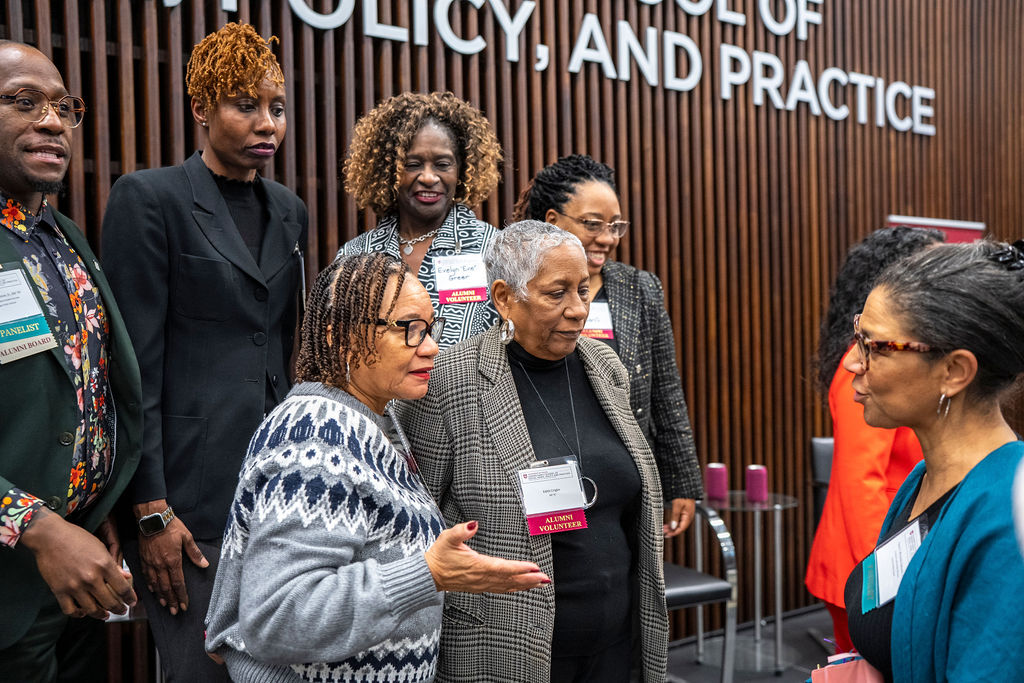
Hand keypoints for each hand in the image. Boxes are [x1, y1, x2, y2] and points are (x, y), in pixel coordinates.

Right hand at [19, 509, 136, 618]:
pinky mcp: (59, 591)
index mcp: (104, 565)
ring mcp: (75, 586)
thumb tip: (127, 577)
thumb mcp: (100, 547)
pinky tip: (83, 612)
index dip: (130, 598)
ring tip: (105, 615)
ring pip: (92, 609)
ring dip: (101, 614)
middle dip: (119, 609)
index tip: (132, 602)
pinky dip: (78, 614)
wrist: (50, 537)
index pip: (123, 588)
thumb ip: (113, 564)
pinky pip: (70, 610)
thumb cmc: (76, 538)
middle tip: (121, 610)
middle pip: (110, 602)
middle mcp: (91, 578)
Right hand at [134, 500, 207, 614]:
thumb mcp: (187, 537)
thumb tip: (205, 565)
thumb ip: (195, 553)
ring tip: (165, 605)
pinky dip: (150, 585)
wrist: (152, 518)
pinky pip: (146, 576)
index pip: (178, 583)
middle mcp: (160, 565)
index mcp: (173, 560)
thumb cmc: (172, 526)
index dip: (182, 596)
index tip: (184, 606)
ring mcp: (150, 563)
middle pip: (166, 587)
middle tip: (175, 612)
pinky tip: (152, 591)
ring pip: (155, 584)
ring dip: (160, 596)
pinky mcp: (143, 559)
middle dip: (172, 600)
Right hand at [424, 521, 550, 592]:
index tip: (534, 568)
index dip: (519, 568)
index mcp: (477, 565)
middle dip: (529, 579)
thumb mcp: (448, 538)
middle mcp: (481, 578)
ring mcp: (481, 584)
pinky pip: (501, 589)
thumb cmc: (439, 556)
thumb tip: (474, 524)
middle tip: (545, 579)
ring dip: (525, 585)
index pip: (502, 568)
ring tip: (540, 583)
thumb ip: (462, 531)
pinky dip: (514, 589)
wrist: (429, 575)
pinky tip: (522, 588)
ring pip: (507, 586)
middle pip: (509, 579)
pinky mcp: (480, 587)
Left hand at [663, 498, 695, 536]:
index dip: (674, 533)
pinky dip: (673, 523)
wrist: (686, 488)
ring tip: (664, 529)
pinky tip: (668, 524)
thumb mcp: (677, 505)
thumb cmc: (683, 495)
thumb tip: (673, 527)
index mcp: (688, 516)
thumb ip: (675, 516)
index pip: (681, 528)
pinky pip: (678, 520)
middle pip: (680, 527)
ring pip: (678, 524)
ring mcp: (686, 515)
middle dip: (671, 531)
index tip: (667, 535)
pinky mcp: (683, 513)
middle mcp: (688, 517)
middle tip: (663, 532)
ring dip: (671, 527)